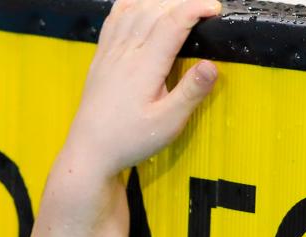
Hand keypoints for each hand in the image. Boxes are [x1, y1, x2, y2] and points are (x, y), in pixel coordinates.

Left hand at [65, 0, 220, 179]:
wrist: (90, 152)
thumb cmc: (128, 141)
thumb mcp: (167, 124)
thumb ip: (190, 93)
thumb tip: (212, 65)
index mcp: (144, 67)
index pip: (172, 22)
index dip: (196, 8)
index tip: (215, 8)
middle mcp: (124, 53)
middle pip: (154, 9)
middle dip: (182, 2)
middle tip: (203, 8)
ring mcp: (109, 53)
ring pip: (133, 9)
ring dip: (158, 1)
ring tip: (179, 6)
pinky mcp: (100, 58)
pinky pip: (114, 18)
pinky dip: (131, 4)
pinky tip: (143, 5)